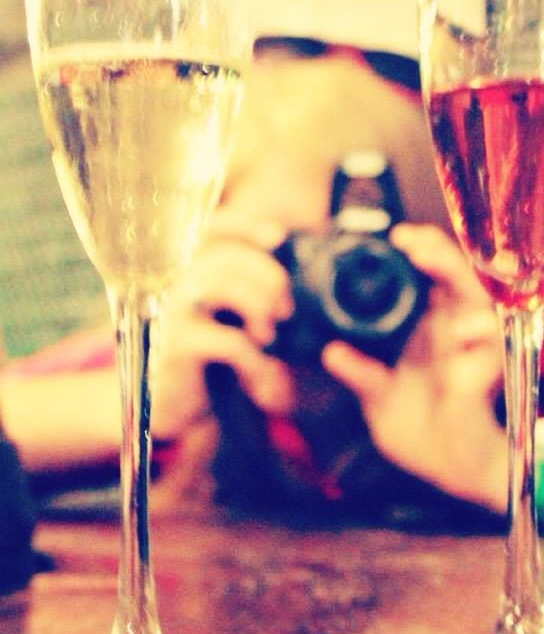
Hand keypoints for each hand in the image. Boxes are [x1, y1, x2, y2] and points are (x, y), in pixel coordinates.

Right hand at [152, 218, 295, 440]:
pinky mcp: (176, 346)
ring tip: (268, 336)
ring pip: (222, 286)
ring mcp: (169, 311)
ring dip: (260, 308)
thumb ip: (246, 282)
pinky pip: (229, 341)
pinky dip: (257, 360)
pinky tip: (262, 379)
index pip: (210, 227)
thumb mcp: (228, 315)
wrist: (175, 408)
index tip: (278, 236)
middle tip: (284, 310)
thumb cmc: (209, 356)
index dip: (244, 224)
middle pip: (226, 255)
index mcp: (183, 268)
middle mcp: (170, 282)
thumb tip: (282, 242)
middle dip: (268, 276)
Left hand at [321, 224, 506, 510]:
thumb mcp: (379, 398)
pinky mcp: (487, 378)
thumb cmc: (421, 426)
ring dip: (457, 280)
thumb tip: (331, 351)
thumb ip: (362, 374)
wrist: (455, 469)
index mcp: (429, 326)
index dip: (417, 249)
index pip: (428, 275)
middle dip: (437, 253)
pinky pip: (487, 355)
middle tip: (412, 243)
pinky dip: (477, 341)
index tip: (396, 238)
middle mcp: (455, 329)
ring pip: (479, 303)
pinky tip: (463, 334)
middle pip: (456, 276)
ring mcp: (475, 351)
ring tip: (429, 264)